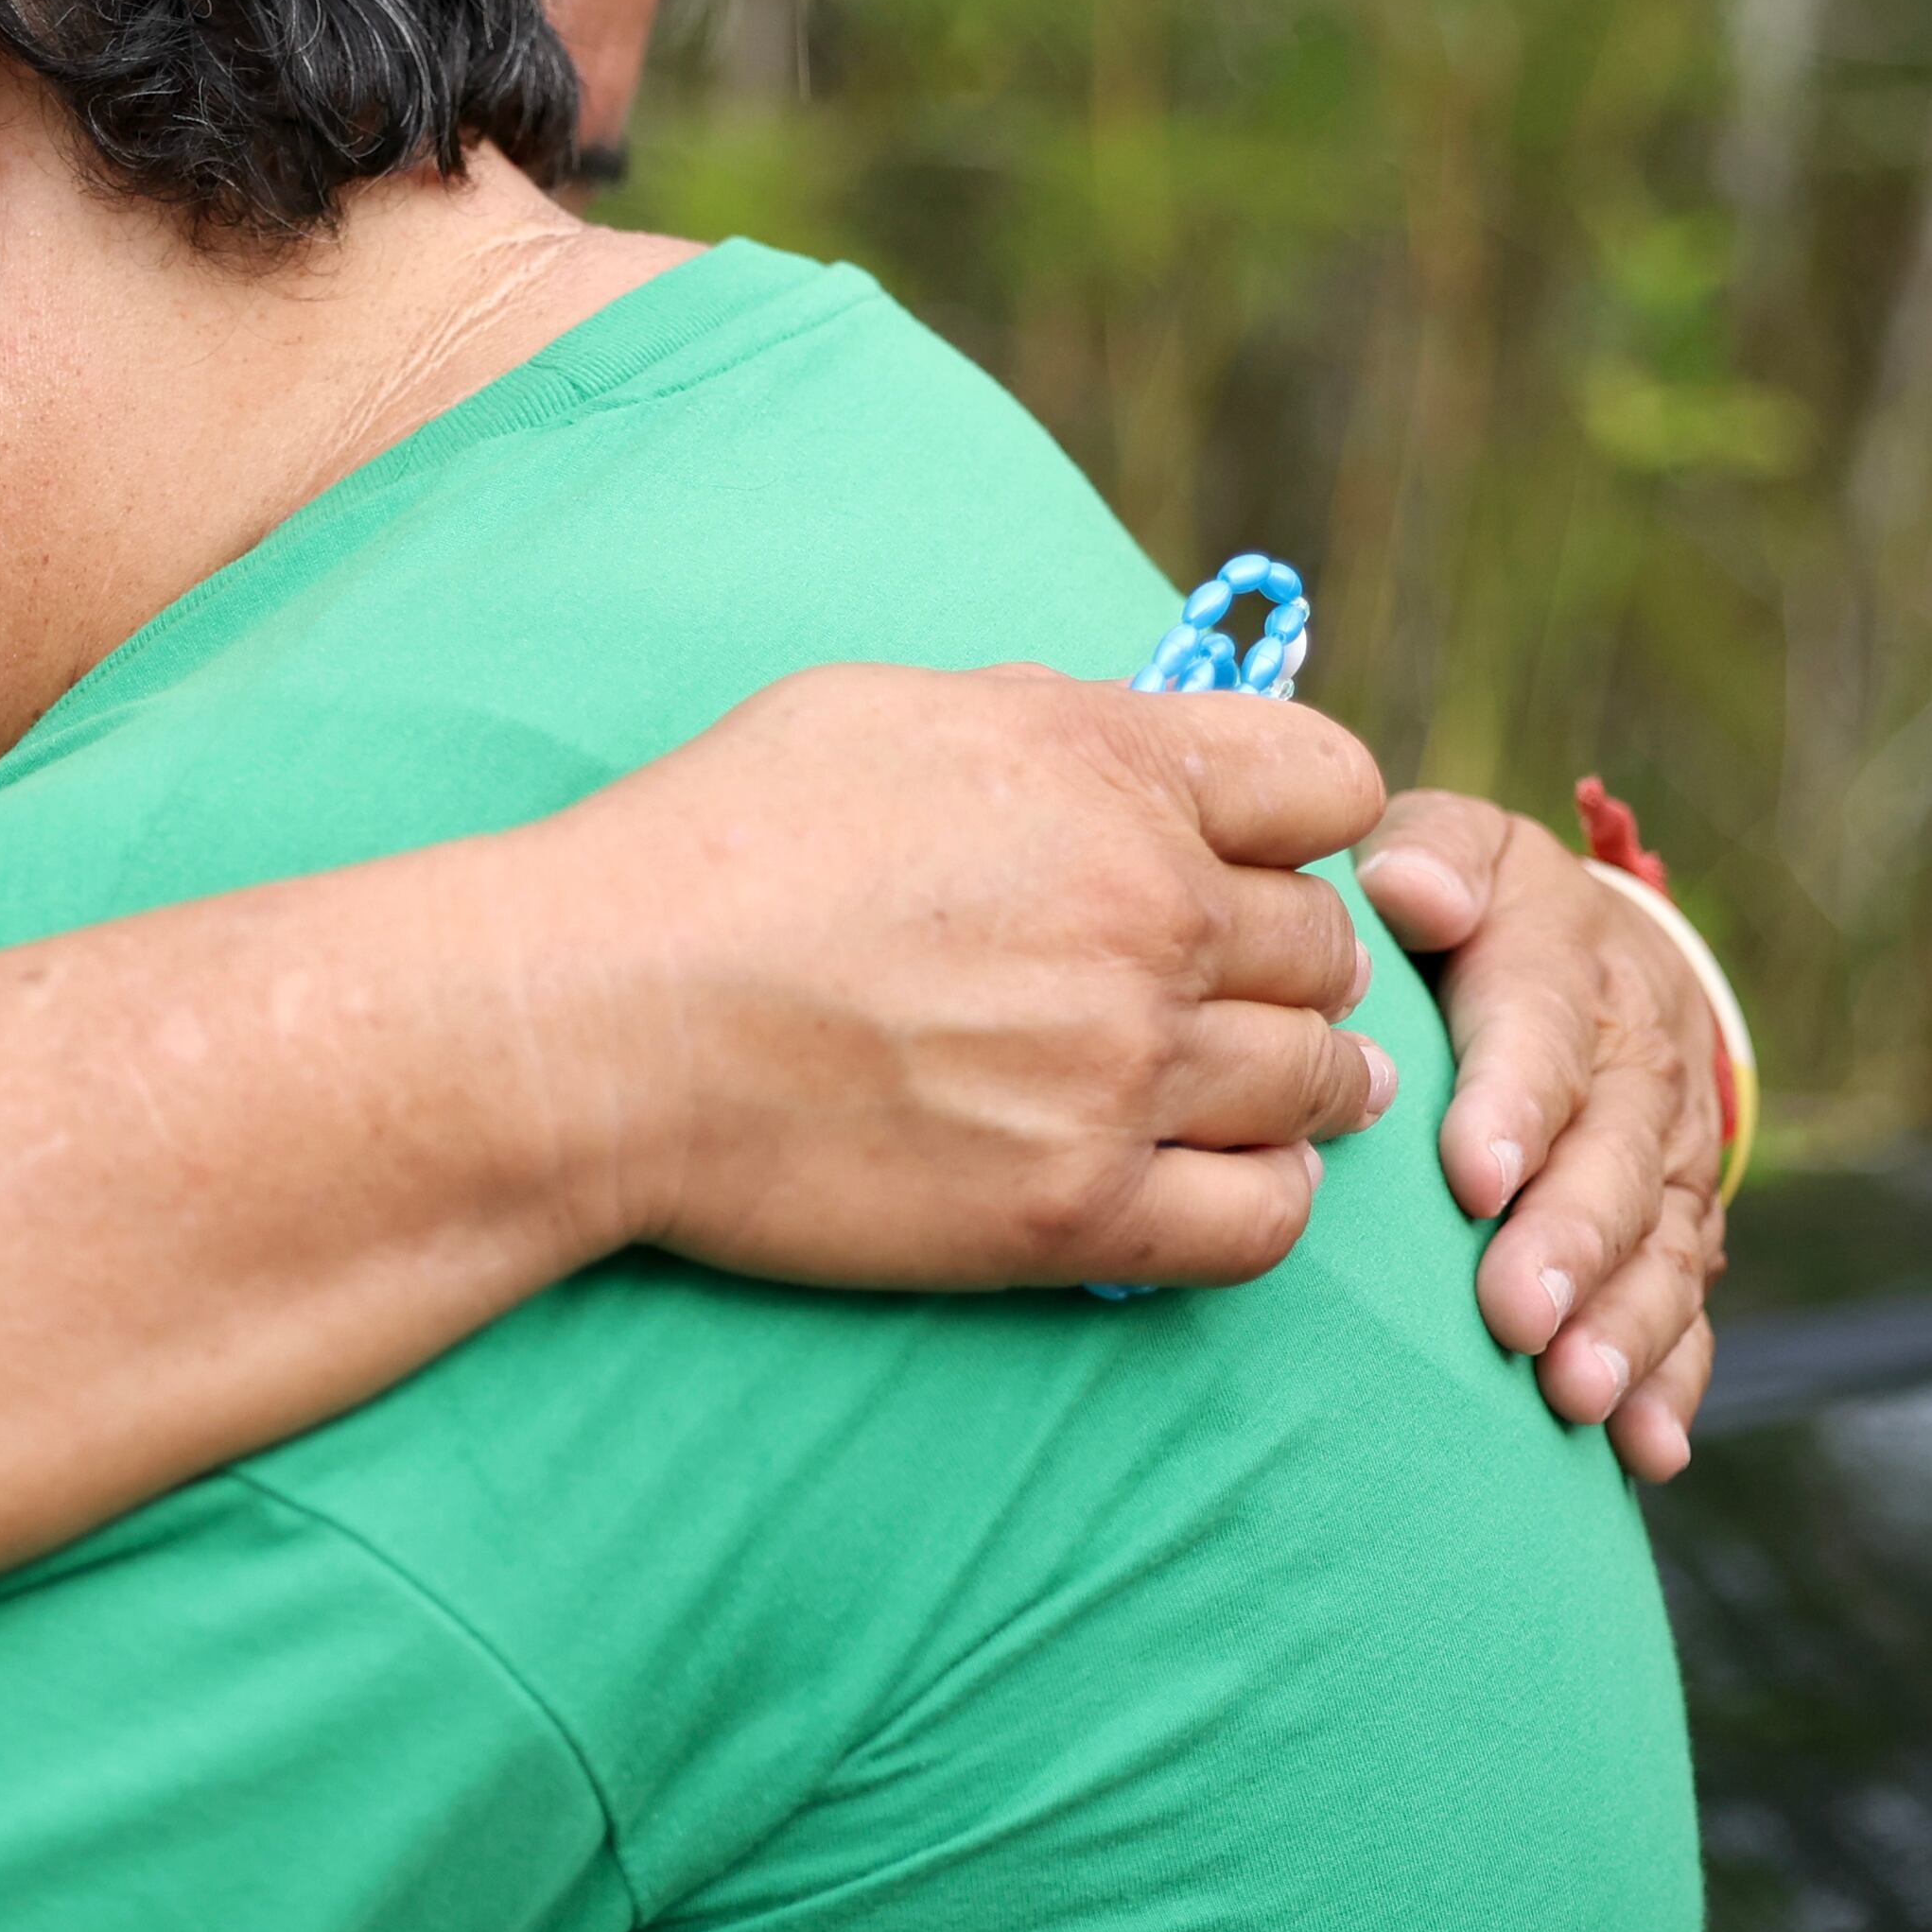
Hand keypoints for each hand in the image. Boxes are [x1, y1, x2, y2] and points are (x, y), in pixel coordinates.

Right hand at [583, 665, 1394, 1291]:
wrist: (597, 1016)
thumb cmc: (707, 847)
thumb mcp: (880, 709)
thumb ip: (1043, 721)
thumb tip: (1130, 747)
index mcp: (1107, 767)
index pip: (1333, 784)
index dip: (1294, 825)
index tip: (1242, 859)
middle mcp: (1148, 912)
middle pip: (1326, 945)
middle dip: (1273, 962)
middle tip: (1201, 988)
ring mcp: (1122, 1070)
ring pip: (1320, 1080)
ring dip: (1285, 1081)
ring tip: (1217, 1085)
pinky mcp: (1076, 1211)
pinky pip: (1266, 1222)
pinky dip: (1261, 1197)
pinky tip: (1204, 1175)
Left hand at [1355, 793, 1728, 1479]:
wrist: (1590, 951)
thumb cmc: (1470, 909)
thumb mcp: (1452, 850)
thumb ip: (1428, 860)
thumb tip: (1405, 891)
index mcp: (1567, 961)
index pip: (1544, 1031)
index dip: (1513, 1104)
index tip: (1469, 1178)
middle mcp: (1638, 1060)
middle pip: (1614, 1157)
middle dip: (1570, 1241)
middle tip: (1516, 1316)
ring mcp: (1669, 1153)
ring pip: (1660, 1244)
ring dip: (1622, 1325)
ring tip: (1572, 1392)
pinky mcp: (1679, 1224)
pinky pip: (1689, 1305)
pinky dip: (1672, 1380)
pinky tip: (1647, 1449)